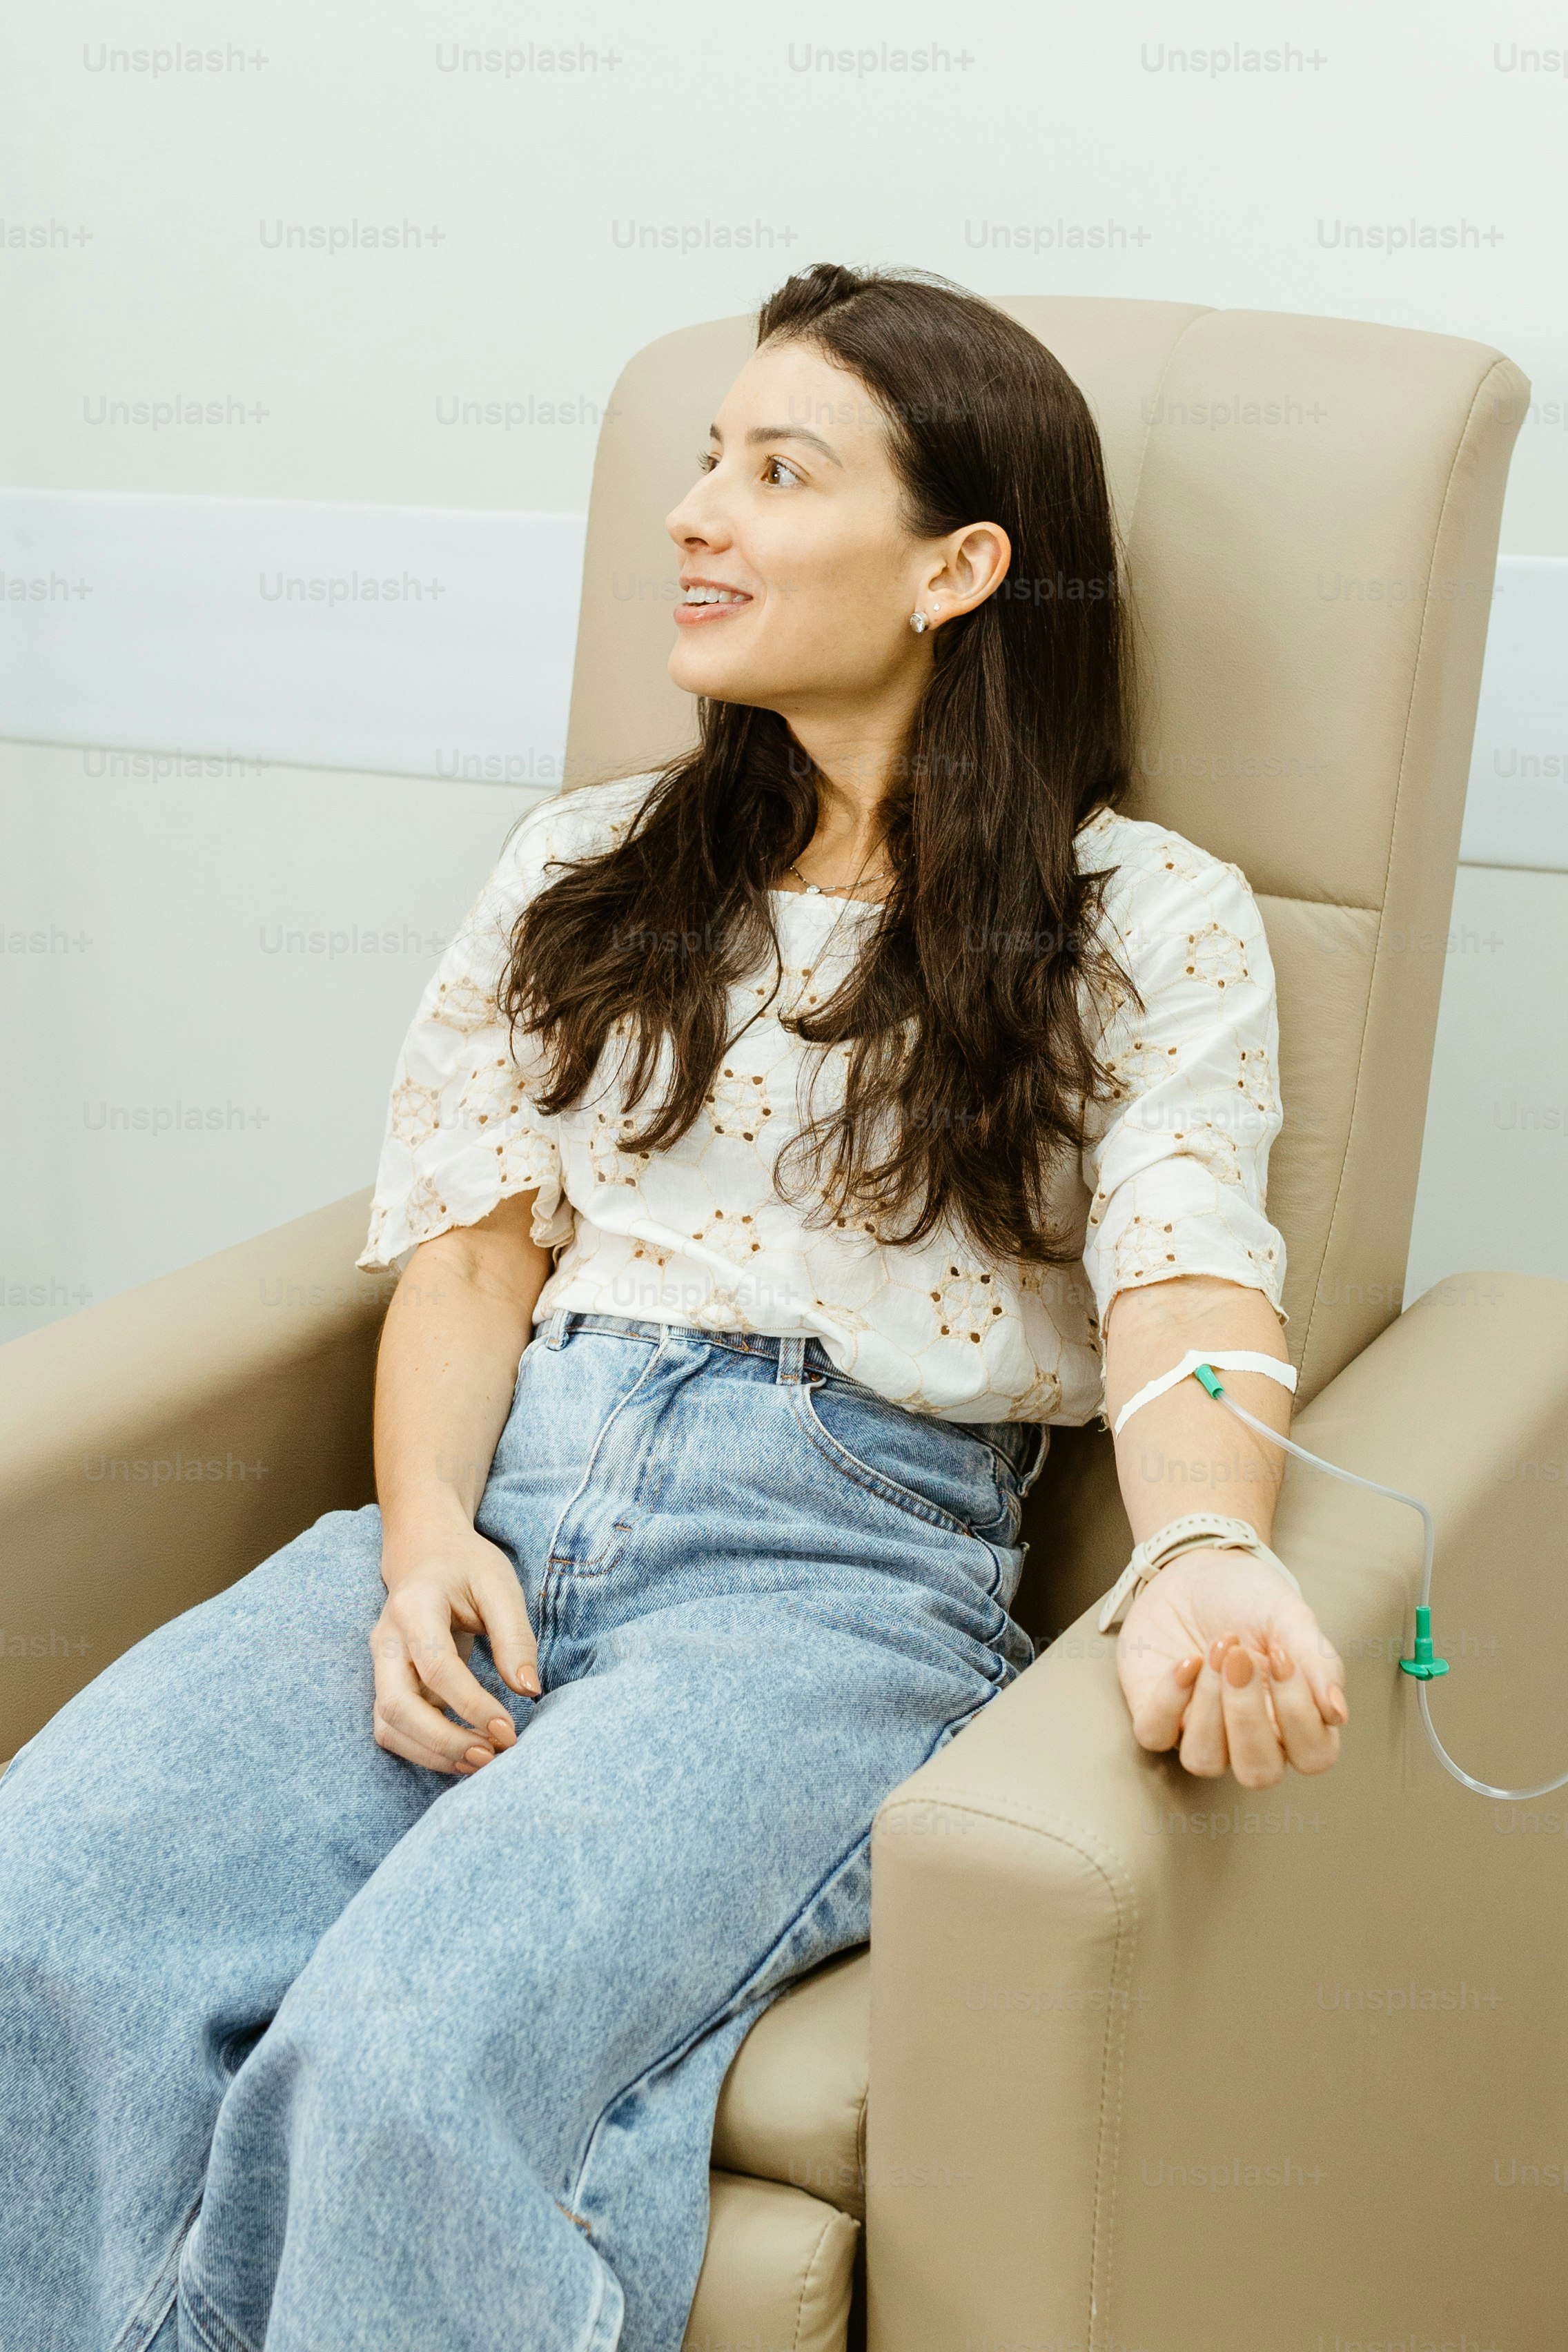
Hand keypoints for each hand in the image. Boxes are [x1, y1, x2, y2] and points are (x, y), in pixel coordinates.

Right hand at [370, 1515, 540, 1775]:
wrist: (425, 1553)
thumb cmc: (466, 1567)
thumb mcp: (499, 1585)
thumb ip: (514, 1636)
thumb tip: (528, 1690)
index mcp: (413, 1607)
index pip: (436, 1668)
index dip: (471, 1704)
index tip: (507, 1728)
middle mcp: (386, 1640)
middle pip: (397, 1706)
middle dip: (443, 1741)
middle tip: (491, 1756)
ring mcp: (381, 1665)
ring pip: (388, 1725)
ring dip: (432, 1754)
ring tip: (482, 1763)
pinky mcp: (387, 1684)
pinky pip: (393, 1730)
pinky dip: (423, 1751)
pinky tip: (463, 1756)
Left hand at [1116, 1547, 1346, 1788]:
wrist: (1196, 1570)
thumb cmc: (1250, 1599)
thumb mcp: (1290, 1618)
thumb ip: (1317, 1661)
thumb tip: (1337, 1713)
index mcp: (1293, 1721)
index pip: (1313, 1756)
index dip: (1300, 1716)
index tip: (1281, 1656)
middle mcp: (1248, 1736)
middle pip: (1257, 1773)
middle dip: (1246, 1716)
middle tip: (1239, 1657)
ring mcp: (1198, 1731)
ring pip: (1204, 1761)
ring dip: (1208, 1706)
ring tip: (1214, 1653)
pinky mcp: (1156, 1715)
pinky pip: (1156, 1735)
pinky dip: (1169, 1700)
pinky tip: (1185, 1662)